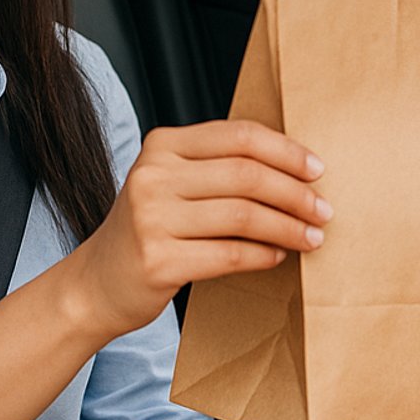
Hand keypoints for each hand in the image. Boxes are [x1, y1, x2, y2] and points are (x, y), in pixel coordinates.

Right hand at [74, 121, 331, 335]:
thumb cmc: (150, 230)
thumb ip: (218, 169)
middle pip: (246, 175)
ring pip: (243, 215)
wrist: (96, 284)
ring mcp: (152, 218)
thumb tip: (296, 170)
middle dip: (295, 193)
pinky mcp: (157, 260)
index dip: (286, 151)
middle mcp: (153, 175)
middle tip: (323, 210)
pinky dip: (264, 254)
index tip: (318, 170)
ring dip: (288, 227)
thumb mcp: (171, 183)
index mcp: (162, 145)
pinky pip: (230, 254)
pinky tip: (279, 256)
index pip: (238, 136)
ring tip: (312, 237)